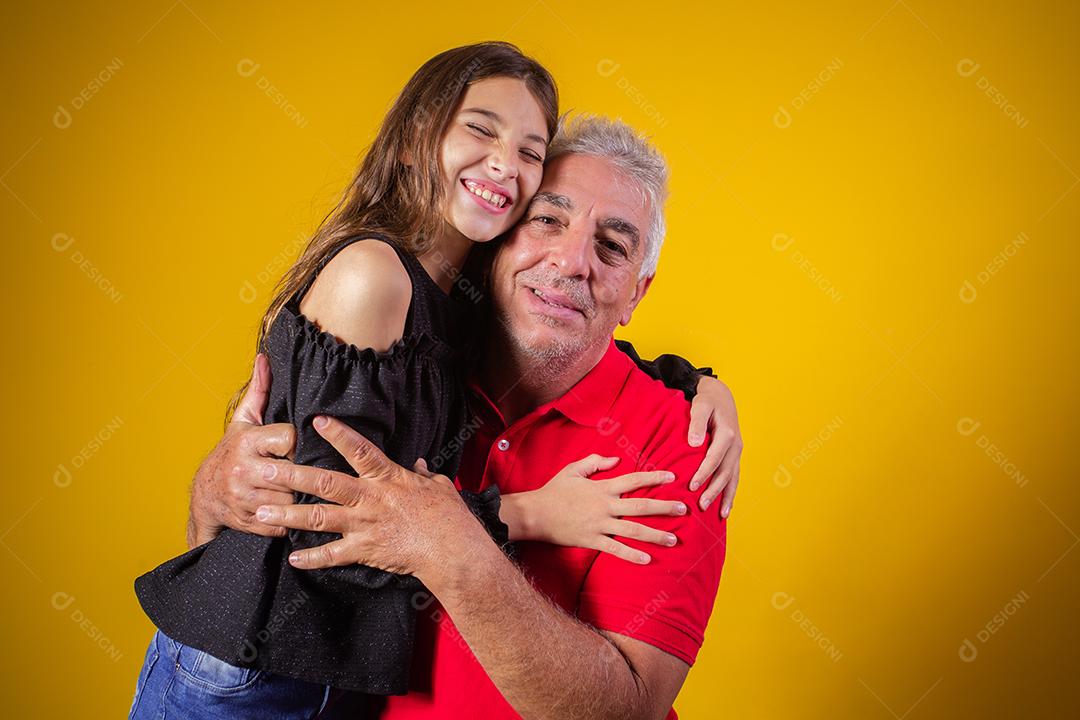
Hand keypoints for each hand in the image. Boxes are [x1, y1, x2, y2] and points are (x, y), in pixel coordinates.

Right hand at [187, 354, 297, 546]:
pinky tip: (288, 507)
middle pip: (294, 472)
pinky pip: (284, 523)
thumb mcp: (245, 422)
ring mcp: (245, 498)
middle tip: (305, 470)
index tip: (293, 445)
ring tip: (297, 488)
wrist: (205, 495)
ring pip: (291, 499)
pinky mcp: (249, 521)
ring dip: (299, 496)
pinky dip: (290, 519)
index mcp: (247, 443)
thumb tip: (265, 357)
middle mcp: (243, 471)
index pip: (289, 438)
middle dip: (301, 472)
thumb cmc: (234, 452)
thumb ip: (260, 391)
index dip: (295, 442)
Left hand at [255, 416, 484, 580]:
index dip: (337, 434)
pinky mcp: (364, 550)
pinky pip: (332, 555)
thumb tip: (420, 465)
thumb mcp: (439, 487)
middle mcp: (369, 498)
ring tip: (261, 512)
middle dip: (292, 476)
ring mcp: (364, 525)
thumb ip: (424, 475)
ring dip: (288, 515)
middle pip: (324, 483)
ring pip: (318, 518)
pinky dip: (311, 557)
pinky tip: (292, 557)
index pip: (358, 450)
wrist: (452, 550)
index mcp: (387, 477)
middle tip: (265, 469)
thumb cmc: (450, 516)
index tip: (314, 421)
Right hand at [505, 455, 687, 564]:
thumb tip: (616, 459)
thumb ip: (595, 462)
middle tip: (684, 509)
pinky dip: (632, 555)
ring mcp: (599, 524)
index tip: (673, 476)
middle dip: (664, 507)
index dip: (654, 477)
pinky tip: (647, 559)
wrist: (534, 514)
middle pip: (640, 505)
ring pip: (633, 530)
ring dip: (655, 535)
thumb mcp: (573, 470)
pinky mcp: (592, 540)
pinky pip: (615, 549)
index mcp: (602, 487)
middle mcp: (605, 505)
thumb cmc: (554, 491)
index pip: (634, 479)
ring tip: (674, 539)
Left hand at [687, 376, 742, 515]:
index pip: (714, 458)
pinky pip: (735, 477)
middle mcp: (735, 446)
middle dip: (714, 491)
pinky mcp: (735, 456)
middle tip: (701, 506)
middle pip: (725, 472)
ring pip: (733, 478)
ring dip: (726, 496)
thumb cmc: (707, 402)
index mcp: (727, 434)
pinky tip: (726, 507)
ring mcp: (737, 452)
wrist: (721, 397)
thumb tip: (694, 443)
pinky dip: (732, 492)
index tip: (692, 486)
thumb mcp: (700, 406)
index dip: (704, 473)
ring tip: (720, 514)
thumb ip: (696, 423)